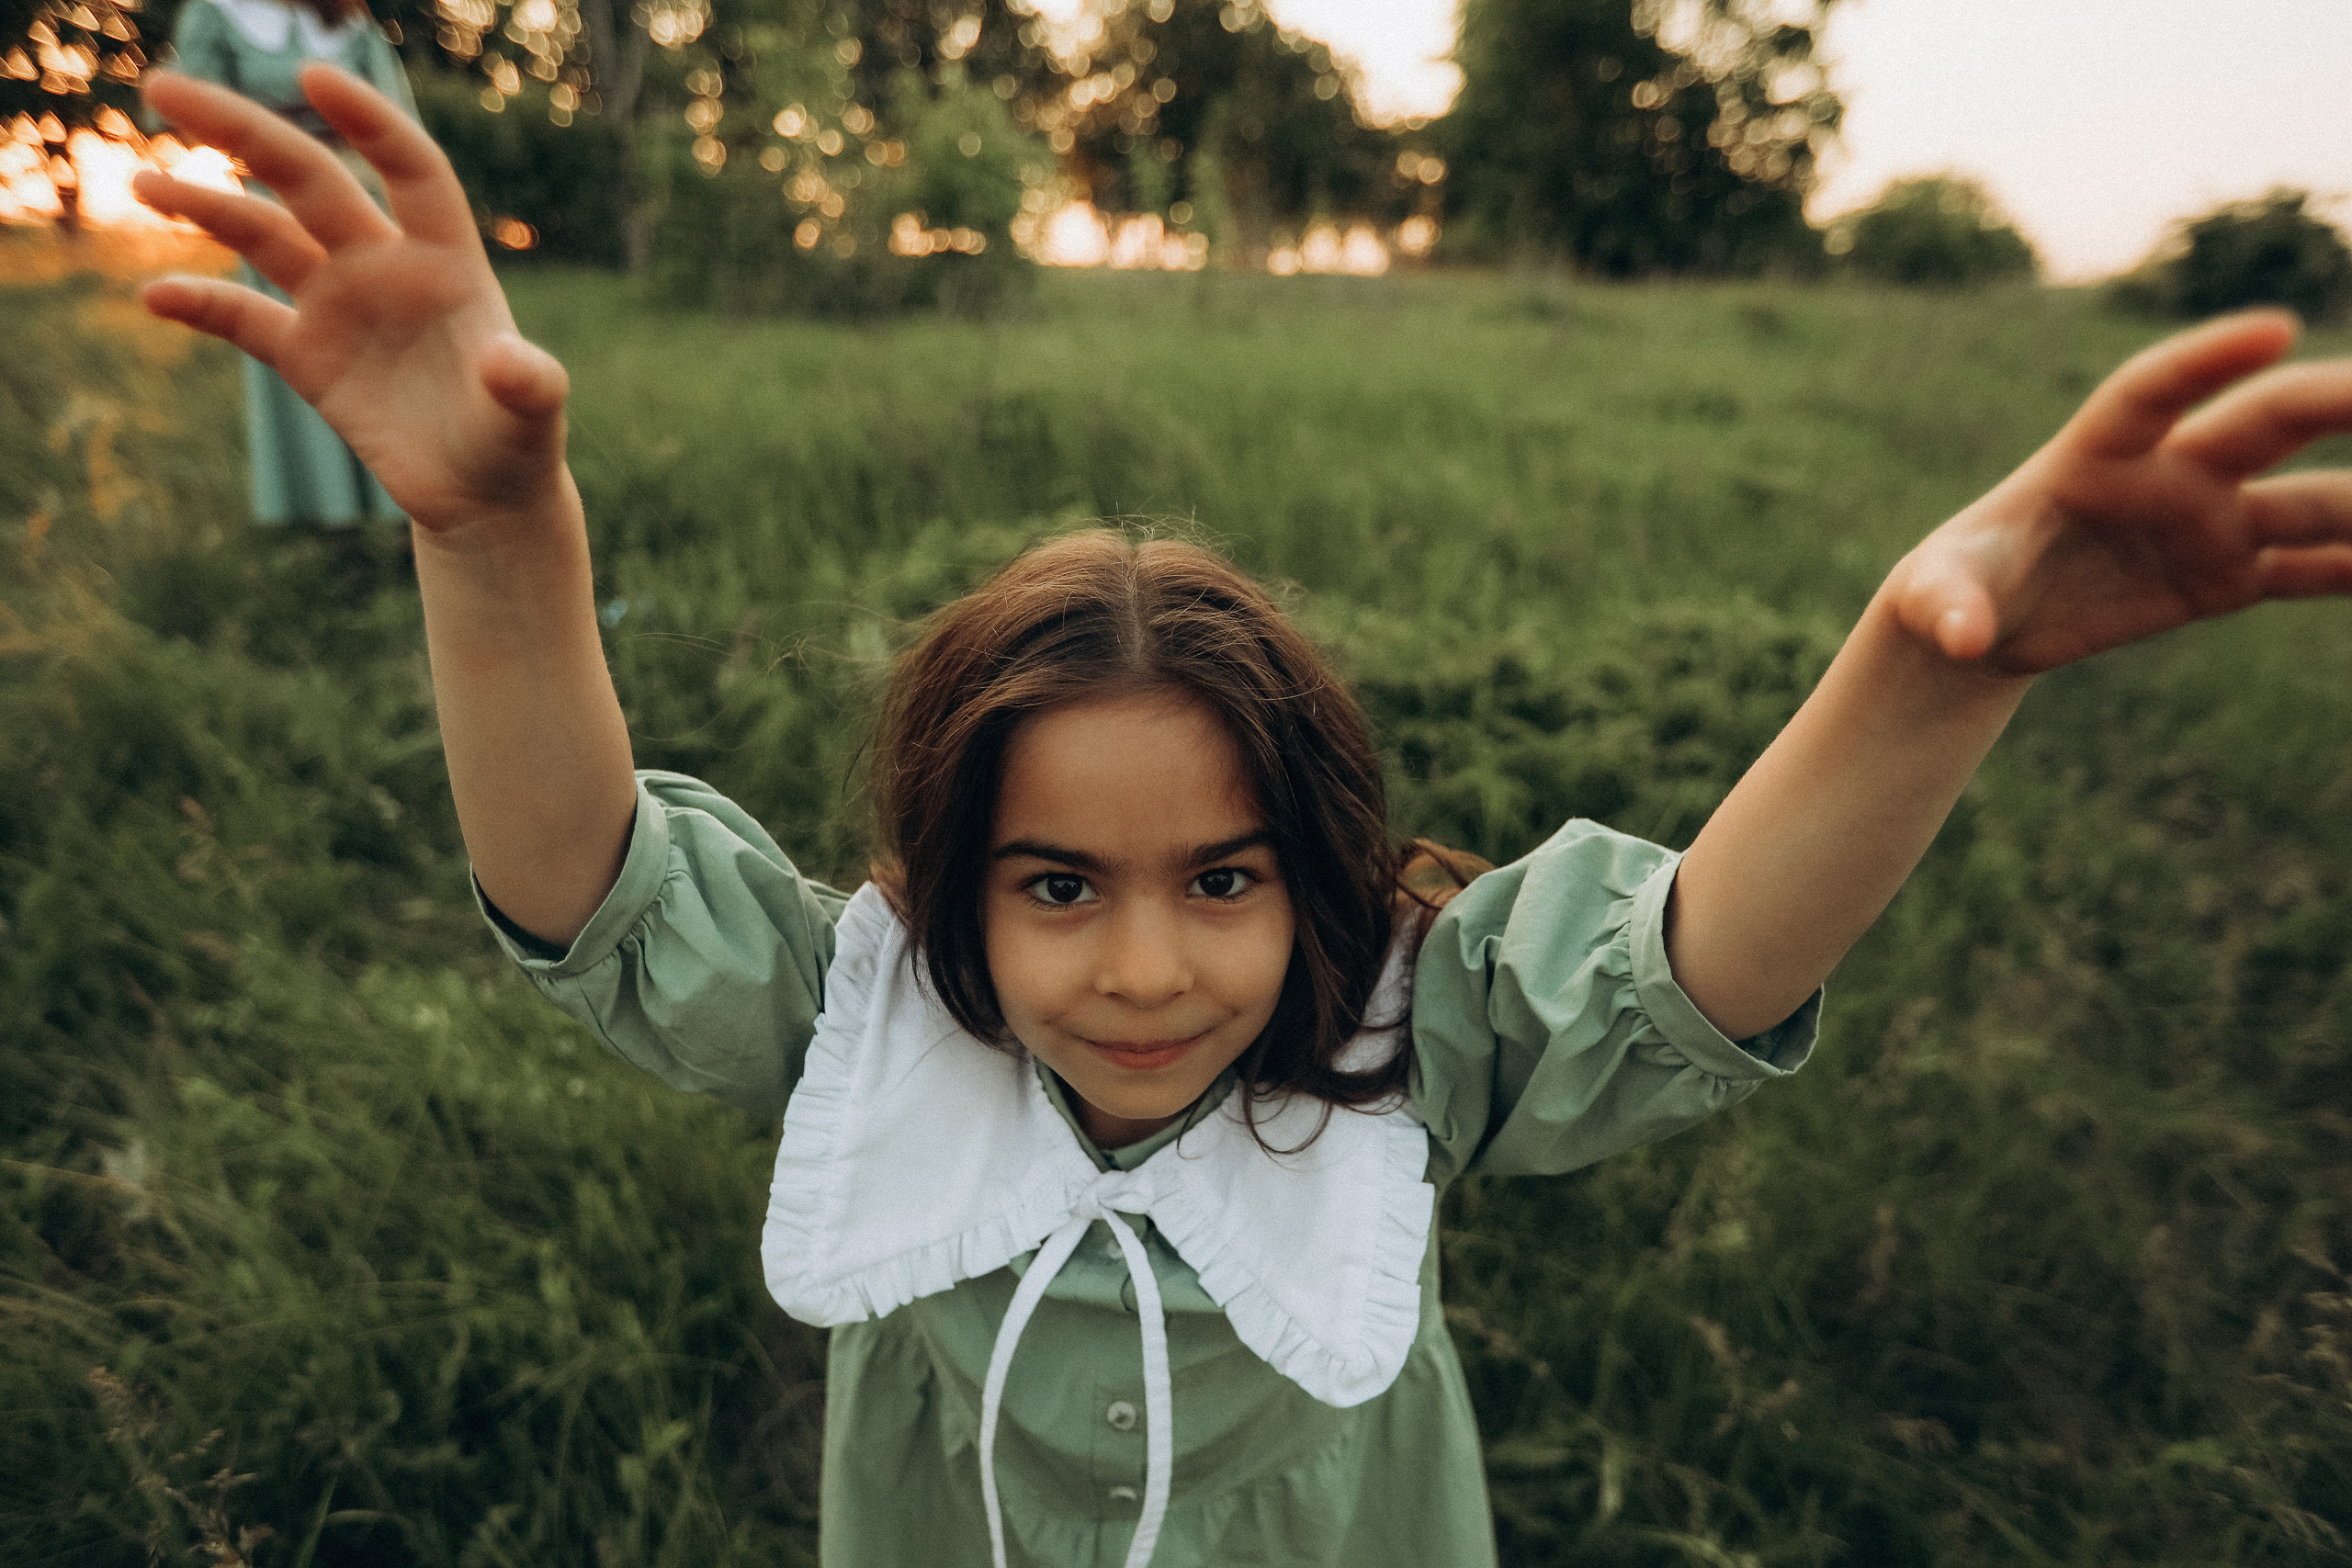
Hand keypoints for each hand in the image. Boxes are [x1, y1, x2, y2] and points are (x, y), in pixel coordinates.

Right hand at [133, 65, 569, 533]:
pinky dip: (200, 304)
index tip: (315, 75)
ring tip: (142, 179)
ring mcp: (341, 306)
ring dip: (203, 205)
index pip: (410, 170)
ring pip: (263, 234)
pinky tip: (154, 297)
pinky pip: (242, 318)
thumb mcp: (532, 417)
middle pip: (310, 180)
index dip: (369, 122)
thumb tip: (511, 364)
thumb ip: (528, 383)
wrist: (482, 496)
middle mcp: (386, 268)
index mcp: (447, 261)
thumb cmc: (517, 445)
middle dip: (244, 132)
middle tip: (166, 89)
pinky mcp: (308, 357)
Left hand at [1889, 311, 2351, 674]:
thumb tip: (1957, 636)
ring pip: (2316, 500)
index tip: (2275, 329)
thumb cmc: (1946, 588)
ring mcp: (2208, 522)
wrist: (1978, 621)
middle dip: (2340, 399)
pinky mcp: (2227, 575)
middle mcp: (2167, 475)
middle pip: (2266, 423)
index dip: (2206, 359)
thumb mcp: (1927, 598)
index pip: (2153, 391)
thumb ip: (1941, 603)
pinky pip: (2314, 566)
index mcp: (2090, 457)